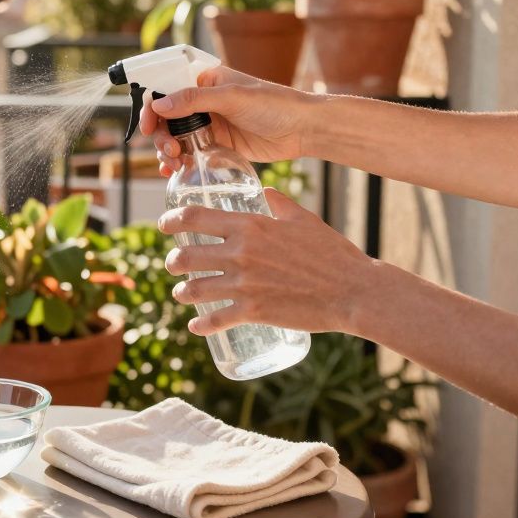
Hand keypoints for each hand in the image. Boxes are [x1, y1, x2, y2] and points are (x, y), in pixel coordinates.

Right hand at [140, 65, 317, 175]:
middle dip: (161, 135)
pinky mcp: (219, 145)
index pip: (166, 90)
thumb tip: (158, 105)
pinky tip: (176, 171)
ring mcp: (210, 124)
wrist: (304, 129)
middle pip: (167, 118)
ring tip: (174, 164)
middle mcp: (204, 101)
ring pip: (176, 138)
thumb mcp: (232, 97)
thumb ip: (194, 100)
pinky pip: (191, 153)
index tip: (146, 127)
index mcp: (205, 81)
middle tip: (170, 151)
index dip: (151, 108)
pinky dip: (180, 161)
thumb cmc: (275, 104)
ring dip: (168, 151)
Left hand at [158, 189, 380, 335]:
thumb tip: (267, 192)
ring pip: (193, 289)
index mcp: (249, 225)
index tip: (164, 225)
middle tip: (175, 265)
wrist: (353, 291)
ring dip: (182, 292)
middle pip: (185, 256)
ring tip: (182, 293)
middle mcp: (240, 253)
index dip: (171, 221)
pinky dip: (200, 324)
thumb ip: (280, 204)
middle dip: (174, 261)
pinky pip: (214, 320)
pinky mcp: (252, 311)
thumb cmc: (332, 252)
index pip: (194, 217)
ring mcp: (243, 284)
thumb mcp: (304, 219)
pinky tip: (195, 326)